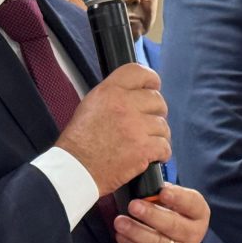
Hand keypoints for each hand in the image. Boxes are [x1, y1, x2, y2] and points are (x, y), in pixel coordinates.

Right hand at [54, 63, 169, 195]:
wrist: (76, 170)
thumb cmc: (79, 142)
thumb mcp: (90, 106)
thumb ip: (114, 95)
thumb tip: (137, 93)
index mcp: (109, 91)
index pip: (139, 72)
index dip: (151, 80)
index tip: (153, 88)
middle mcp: (124, 105)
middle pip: (157, 100)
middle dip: (155, 113)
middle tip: (146, 125)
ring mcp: (135, 127)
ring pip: (163, 125)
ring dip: (157, 136)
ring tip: (145, 143)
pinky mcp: (143, 149)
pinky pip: (165, 146)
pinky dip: (161, 154)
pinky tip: (151, 156)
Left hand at [116, 184, 208, 242]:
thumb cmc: (173, 213)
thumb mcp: (175, 201)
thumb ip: (163, 193)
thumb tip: (144, 185)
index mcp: (198, 213)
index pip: (191, 204)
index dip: (178, 198)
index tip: (162, 191)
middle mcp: (193, 234)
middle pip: (173, 225)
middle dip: (151, 215)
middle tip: (133, 205)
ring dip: (136, 232)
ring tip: (120, 221)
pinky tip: (120, 235)